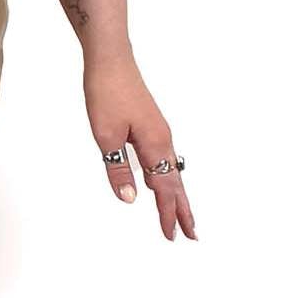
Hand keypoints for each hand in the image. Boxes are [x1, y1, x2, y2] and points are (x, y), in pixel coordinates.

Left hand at [85, 51, 195, 241]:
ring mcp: (159, 133)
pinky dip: (167, 179)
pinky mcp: (152, 127)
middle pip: (176, 184)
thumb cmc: (107, 94)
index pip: (164, 189)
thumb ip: (118, 170)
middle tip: (192, 235)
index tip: (174, 236)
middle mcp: (163, 141)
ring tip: (181, 216)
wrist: (111, 61)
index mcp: (155, 145)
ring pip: (171, 173)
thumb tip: (130, 199)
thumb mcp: (106, 138)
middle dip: (183, 210)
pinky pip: (164, 160)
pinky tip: (159, 184)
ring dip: (176, 196)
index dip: (168, 214)